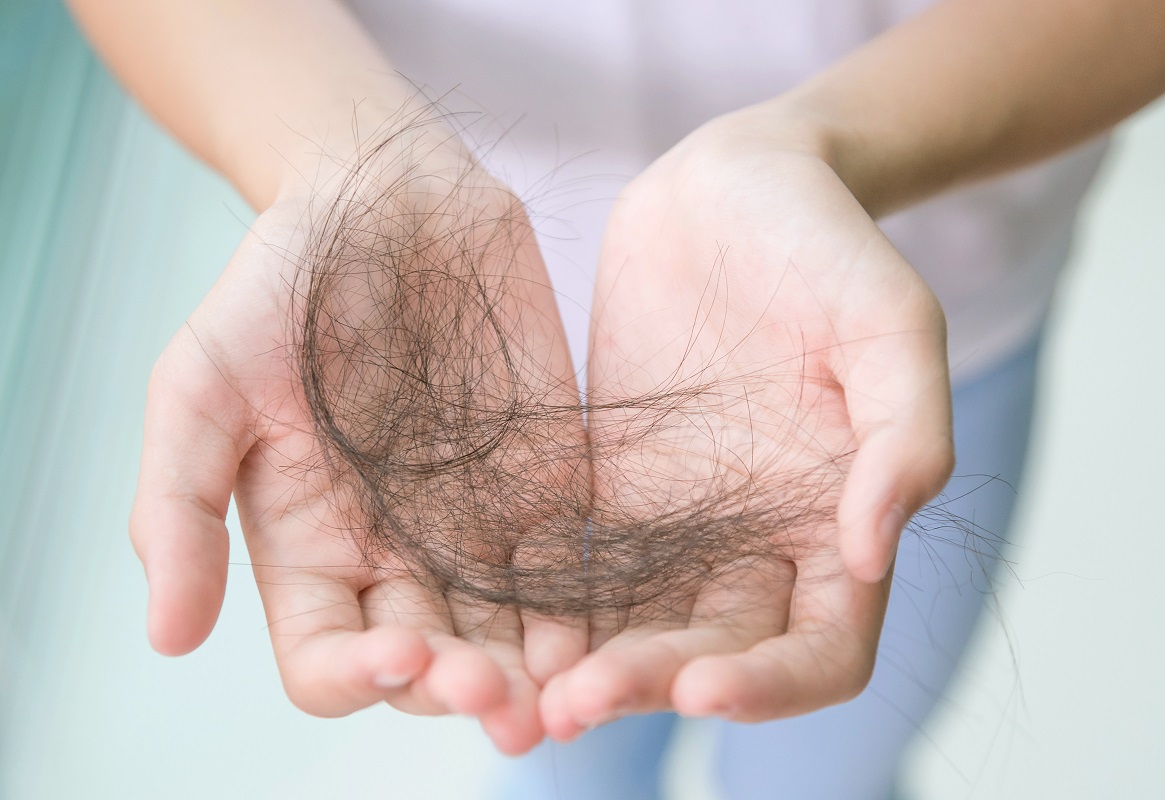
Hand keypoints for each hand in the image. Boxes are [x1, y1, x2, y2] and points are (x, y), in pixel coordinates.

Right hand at [129, 148, 584, 754]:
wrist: (385, 197)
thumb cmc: (279, 284)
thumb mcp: (201, 384)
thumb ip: (178, 505)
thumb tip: (165, 640)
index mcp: (309, 545)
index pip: (329, 661)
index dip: (359, 678)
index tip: (399, 655)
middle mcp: (396, 553)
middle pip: (432, 665)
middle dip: (462, 690)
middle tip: (499, 696)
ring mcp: (479, 524)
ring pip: (508, 634)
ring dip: (534, 675)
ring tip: (565, 694)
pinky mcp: (549, 484)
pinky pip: (572, 566)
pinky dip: (588, 608)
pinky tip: (609, 627)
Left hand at [540, 112, 953, 738]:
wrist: (730, 185)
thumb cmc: (827, 243)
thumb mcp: (891, 322)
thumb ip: (904, 435)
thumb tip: (871, 556)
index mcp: (838, 520)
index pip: (825, 649)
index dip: (774, 688)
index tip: (705, 687)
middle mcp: (758, 540)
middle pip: (714, 652)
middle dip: (652, 686)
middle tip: (577, 703)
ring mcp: (676, 520)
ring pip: (637, 626)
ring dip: (588, 669)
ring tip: (528, 693)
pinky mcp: (604, 486)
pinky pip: (572, 563)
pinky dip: (542, 604)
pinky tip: (494, 621)